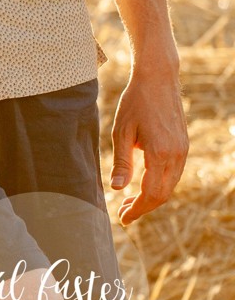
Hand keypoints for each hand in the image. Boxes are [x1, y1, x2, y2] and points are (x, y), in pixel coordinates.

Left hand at [111, 61, 187, 224]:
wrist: (158, 80)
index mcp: (160, 153)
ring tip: (129, 202)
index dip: (137, 209)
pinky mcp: (183, 146)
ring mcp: (183, 151)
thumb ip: (122, 162)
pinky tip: (142, 184)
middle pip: (163, 194)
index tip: (122, 219)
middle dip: (143, 207)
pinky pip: (173, 174)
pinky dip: (159, 184)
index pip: (151, 193)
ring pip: (170, 185)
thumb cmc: (135, 103)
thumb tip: (117, 189)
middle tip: (122, 213)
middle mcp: (177, 155)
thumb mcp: (121, 131)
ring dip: (151, 197)